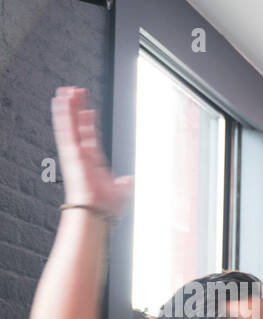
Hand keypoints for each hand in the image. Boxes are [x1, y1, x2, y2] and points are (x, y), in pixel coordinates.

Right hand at [51, 87, 131, 217]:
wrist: (97, 213)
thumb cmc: (107, 208)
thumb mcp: (121, 192)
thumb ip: (124, 184)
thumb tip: (129, 179)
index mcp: (94, 161)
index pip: (91, 136)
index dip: (90, 123)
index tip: (90, 110)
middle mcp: (83, 154)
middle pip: (78, 126)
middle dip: (77, 109)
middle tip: (75, 92)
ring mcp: (75, 152)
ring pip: (70, 124)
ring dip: (68, 107)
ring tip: (66, 90)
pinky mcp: (70, 153)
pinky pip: (66, 130)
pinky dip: (63, 116)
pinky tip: (61, 102)